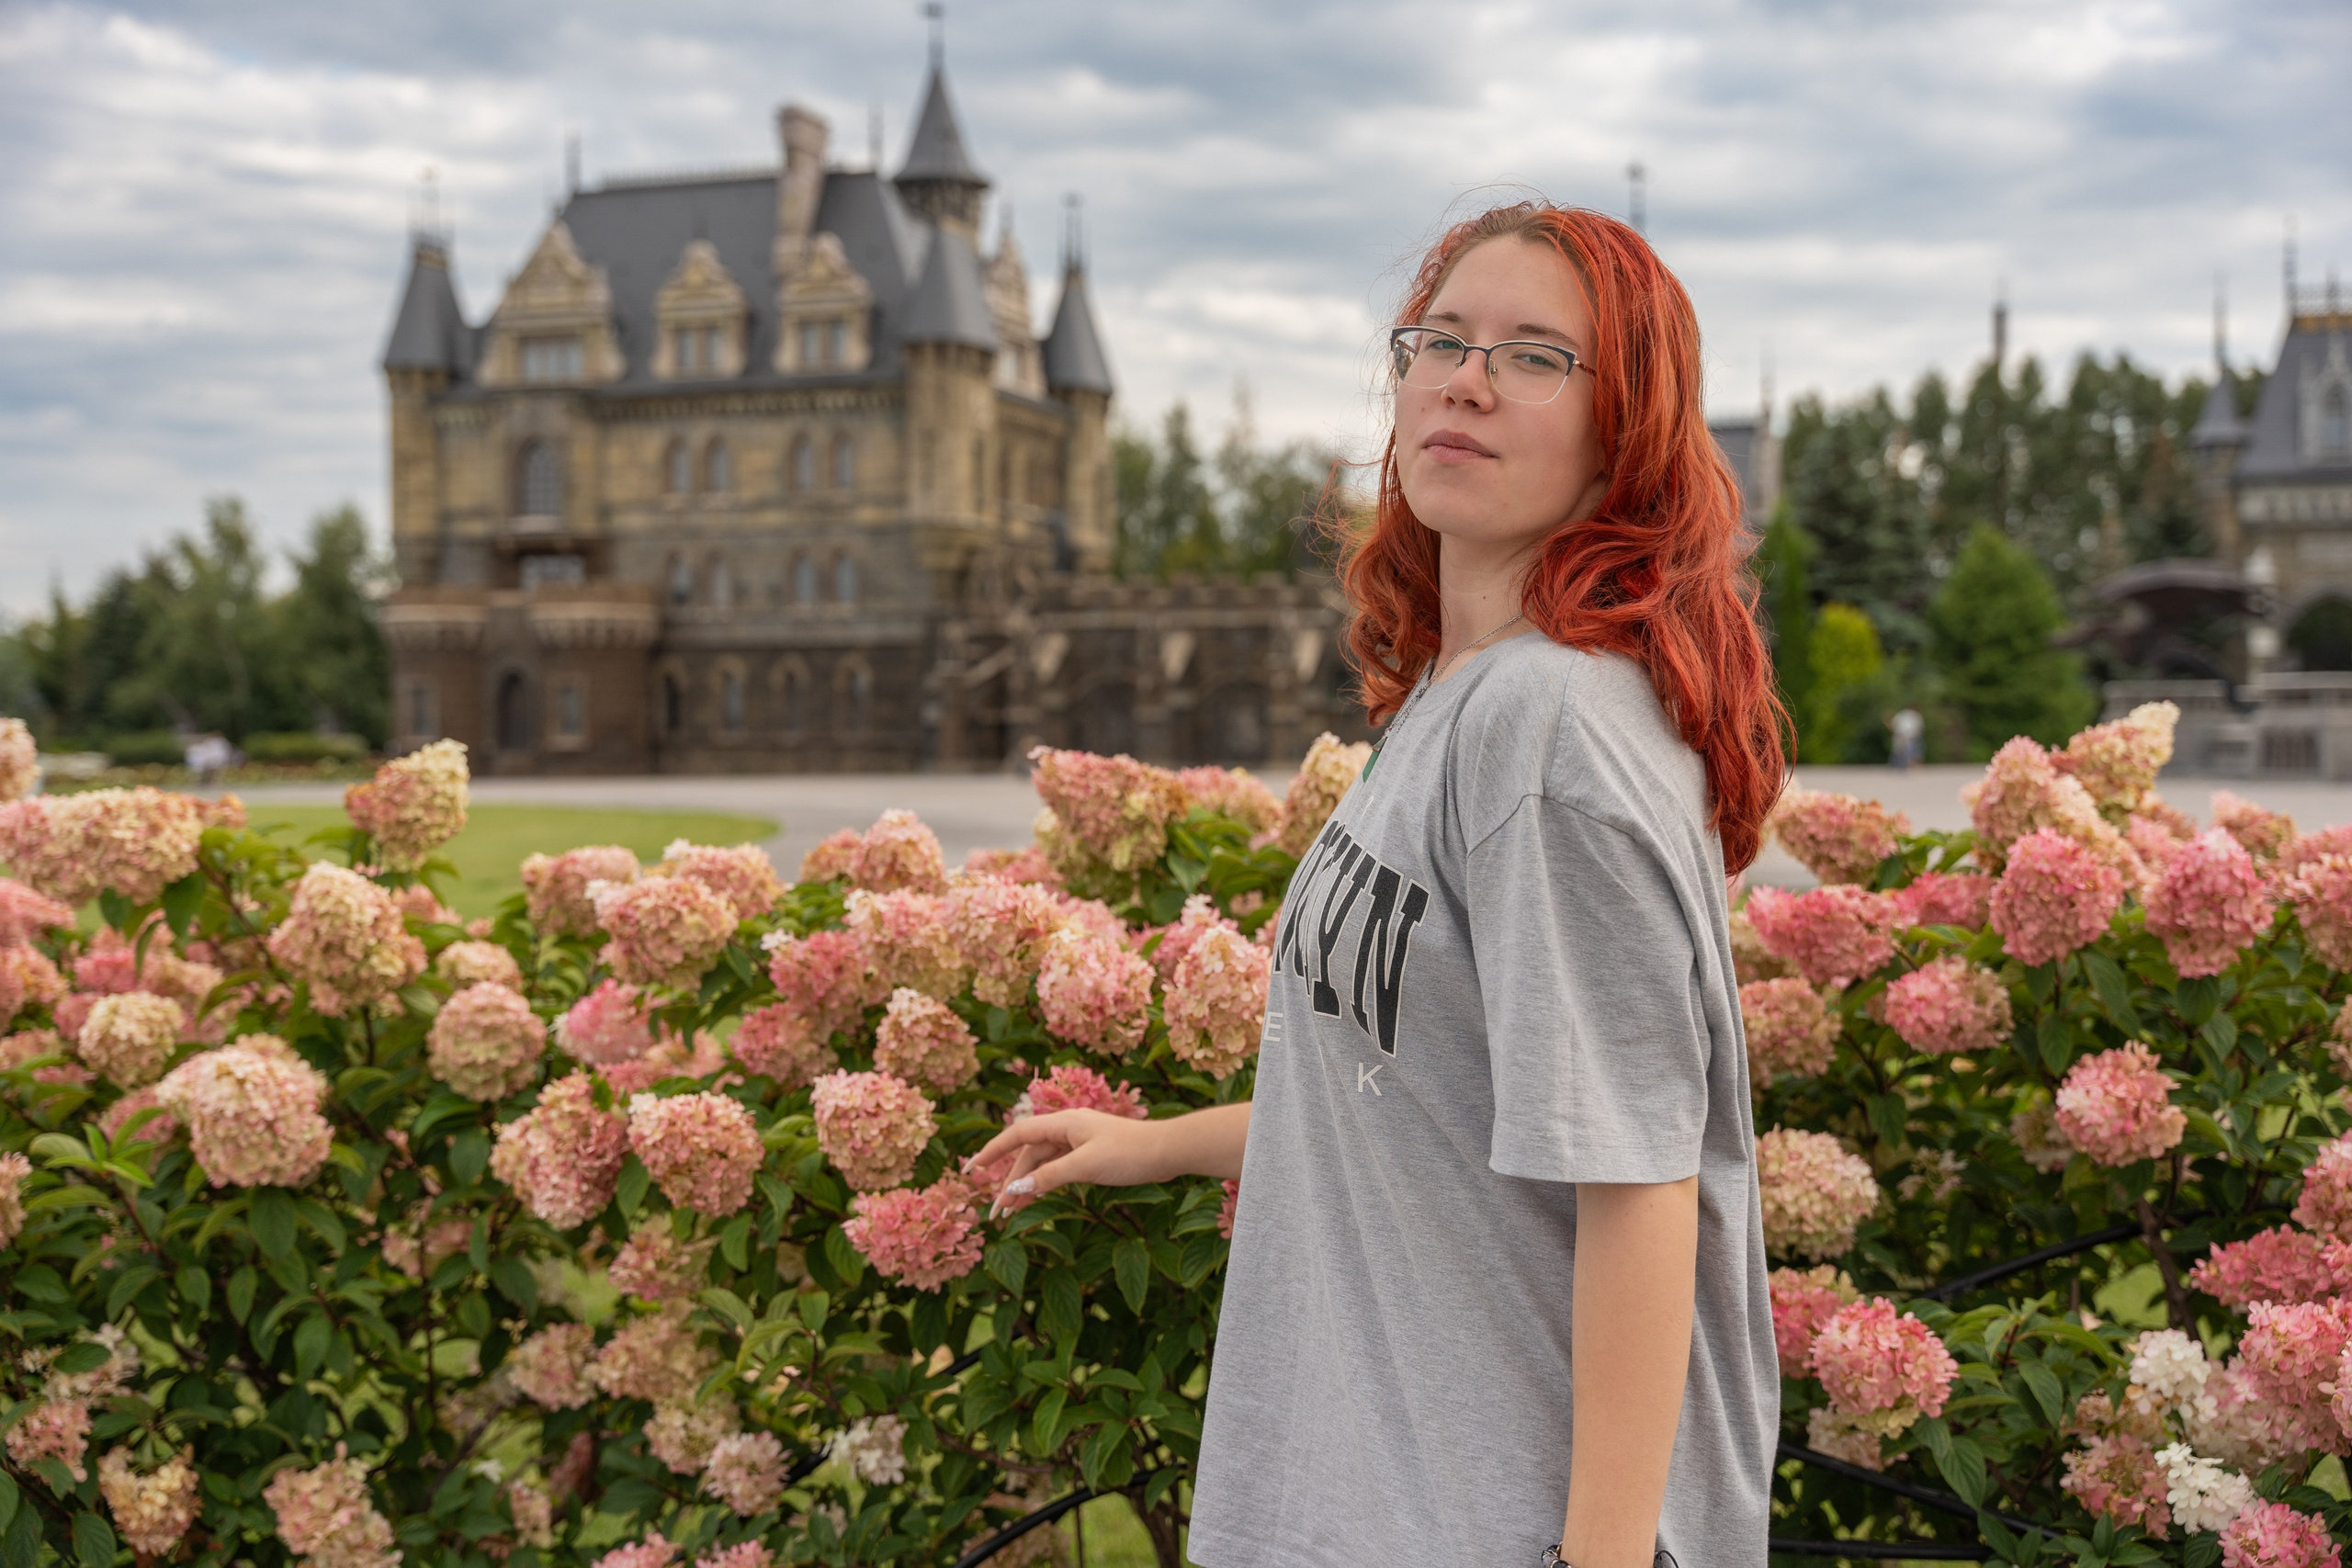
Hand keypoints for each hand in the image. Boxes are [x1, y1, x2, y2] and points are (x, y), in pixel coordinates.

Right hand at [964, 1111, 1170, 1216]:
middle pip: (1029, 1153)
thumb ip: (1049, 1176)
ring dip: (1027, 1184)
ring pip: (1043, 1162)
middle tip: (997, 1212)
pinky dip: (1045, 1181)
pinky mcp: (1091, 1154)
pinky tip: (1036, 1197)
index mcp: (1063, 1122)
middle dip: (1010, 1180)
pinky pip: (1059, 1167)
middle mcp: (1068, 1128)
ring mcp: (1080, 1141)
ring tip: (1012, 1211)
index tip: (972, 1168)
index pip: (1017, 1134)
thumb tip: (1016, 1186)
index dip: (992, 1150)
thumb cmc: (1129, 1154)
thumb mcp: (1085, 1166)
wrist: (1168, 1151)